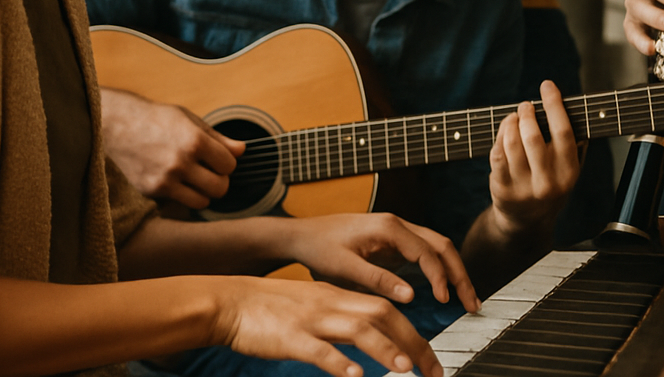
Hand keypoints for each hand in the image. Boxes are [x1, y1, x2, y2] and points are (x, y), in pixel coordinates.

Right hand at [100, 88, 244, 207]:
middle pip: (220, 187)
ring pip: (202, 202)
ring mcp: (164, 180)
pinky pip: (179, 205)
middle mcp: (180, 162)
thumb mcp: (189, 120)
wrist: (117, 125)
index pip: (229, 165)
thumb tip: (242, 150)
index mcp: (194, 140)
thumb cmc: (156, 119)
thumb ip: (217, 138)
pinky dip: (183, 198)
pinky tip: (177, 184)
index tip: (218, 159)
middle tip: (210, 172)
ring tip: (194, 180)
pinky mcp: (150, 192)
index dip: (226, 162)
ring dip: (203, 193)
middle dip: (219, 180)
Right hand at [208, 276, 442, 376]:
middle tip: (433, 370)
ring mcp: (311, 319)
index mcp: (336, 296)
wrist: (230, 301)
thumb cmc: (268, 309)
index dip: (411, 332)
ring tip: (406, 368)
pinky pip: (319, 349)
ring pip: (357, 327)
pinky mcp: (290, 337)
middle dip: (412, 341)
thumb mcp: (311, 307)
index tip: (429, 359)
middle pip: (381, 313)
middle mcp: (329, 303)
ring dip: (385, 348)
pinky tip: (355, 376)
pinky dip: (339, 362)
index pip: (384, 307)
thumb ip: (338, 320)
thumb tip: (366, 344)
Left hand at [276, 213, 479, 313]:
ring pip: (436, 247)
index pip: (426, 250)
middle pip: (440, 244)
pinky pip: (424, 253)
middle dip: (459, 272)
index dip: (440, 276)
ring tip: (466, 299)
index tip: (445, 300)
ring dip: (452, 271)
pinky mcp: (393, 242)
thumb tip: (411, 295)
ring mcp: (397, 232)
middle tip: (472, 302)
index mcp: (388, 227)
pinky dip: (439, 270)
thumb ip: (378, 280)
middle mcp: (397, 225)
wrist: (303, 236)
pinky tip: (445, 290)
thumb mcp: (345, 267)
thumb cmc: (320, 248)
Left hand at [488, 81, 578, 235]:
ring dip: (510, 122)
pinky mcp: (502, 188)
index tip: (547, 86)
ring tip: (514, 117)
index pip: (564, 132)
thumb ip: (572, 143)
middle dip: (527, 113)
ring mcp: (523, 188)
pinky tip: (505, 132)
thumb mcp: (567, 170)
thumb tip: (570, 108)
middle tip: (525, 105)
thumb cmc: (549, 184)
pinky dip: (499, 136)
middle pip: (532, 136)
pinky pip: (497, 153)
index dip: (554, 105)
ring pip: (512, 142)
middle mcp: (548, 183)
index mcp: (569, 173)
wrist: (527, 222)